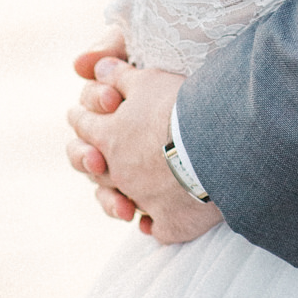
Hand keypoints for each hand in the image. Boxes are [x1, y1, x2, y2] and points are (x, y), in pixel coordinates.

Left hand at [66, 53, 220, 244]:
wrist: (220, 144)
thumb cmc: (182, 106)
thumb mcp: (148, 79)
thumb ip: (119, 75)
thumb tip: (96, 68)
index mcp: (109, 137)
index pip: (83, 125)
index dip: (81, 117)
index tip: (77, 116)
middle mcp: (120, 172)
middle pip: (95, 168)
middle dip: (91, 160)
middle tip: (93, 158)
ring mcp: (143, 200)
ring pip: (121, 202)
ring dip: (119, 199)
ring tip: (124, 200)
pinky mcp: (171, 222)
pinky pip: (158, 229)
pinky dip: (155, 226)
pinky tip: (155, 224)